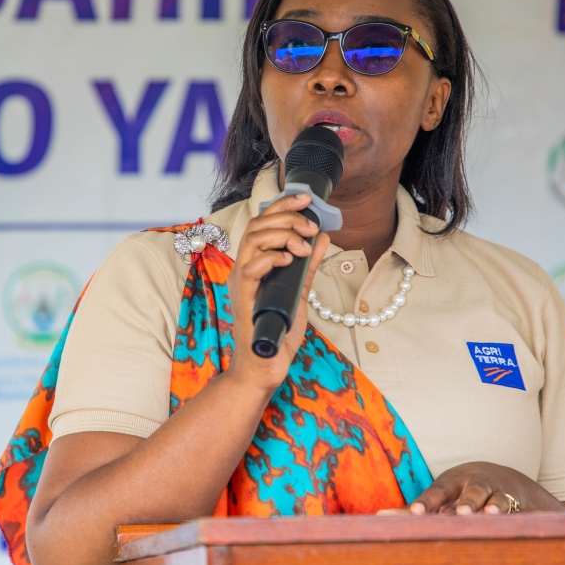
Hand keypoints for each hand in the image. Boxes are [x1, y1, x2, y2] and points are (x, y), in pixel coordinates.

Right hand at [225, 194, 329, 393]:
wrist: (263, 366)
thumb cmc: (276, 333)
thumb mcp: (299, 291)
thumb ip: (309, 265)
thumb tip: (323, 238)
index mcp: (254, 264)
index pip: (263, 223)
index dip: (283, 206)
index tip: (306, 199)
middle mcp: (243, 268)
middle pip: (257, 225)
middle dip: (287, 217)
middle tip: (311, 226)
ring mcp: (241, 282)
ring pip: (252, 239)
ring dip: (283, 234)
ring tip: (304, 246)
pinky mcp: (243, 297)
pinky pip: (251, 267)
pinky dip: (273, 257)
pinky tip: (291, 261)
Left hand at [376, 462, 564, 515]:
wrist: (498, 476)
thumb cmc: (456, 492)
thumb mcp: (437, 497)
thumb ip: (410, 510)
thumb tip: (378, 517)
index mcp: (447, 485)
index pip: (435, 495)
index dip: (426, 504)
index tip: (415, 512)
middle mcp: (469, 485)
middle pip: (466, 492)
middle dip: (463, 502)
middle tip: (458, 513)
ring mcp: (490, 491)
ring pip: (490, 497)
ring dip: (488, 505)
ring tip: (485, 512)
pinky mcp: (509, 499)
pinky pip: (510, 505)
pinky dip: (507, 510)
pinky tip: (505, 517)